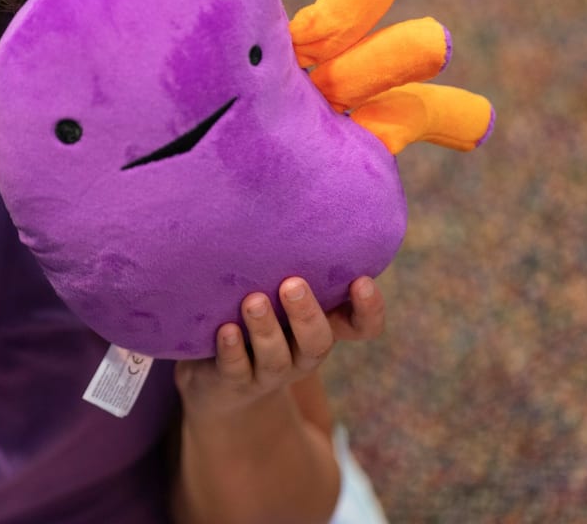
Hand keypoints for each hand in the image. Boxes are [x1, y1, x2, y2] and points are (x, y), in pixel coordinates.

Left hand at [174, 275, 385, 419]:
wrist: (217, 384)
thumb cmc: (252, 321)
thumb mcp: (274, 295)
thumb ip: (287, 267)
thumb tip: (289, 202)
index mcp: (318, 328)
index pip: (360, 327)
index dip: (369, 310)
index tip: (362, 280)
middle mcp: (299, 354)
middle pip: (317, 342)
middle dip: (306, 314)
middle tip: (292, 283)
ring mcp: (268, 372)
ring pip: (276, 358)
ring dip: (266, 329)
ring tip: (253, 301)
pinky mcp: (234, 381)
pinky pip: (236, 369)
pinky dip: (232, 349)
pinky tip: (225, 330)